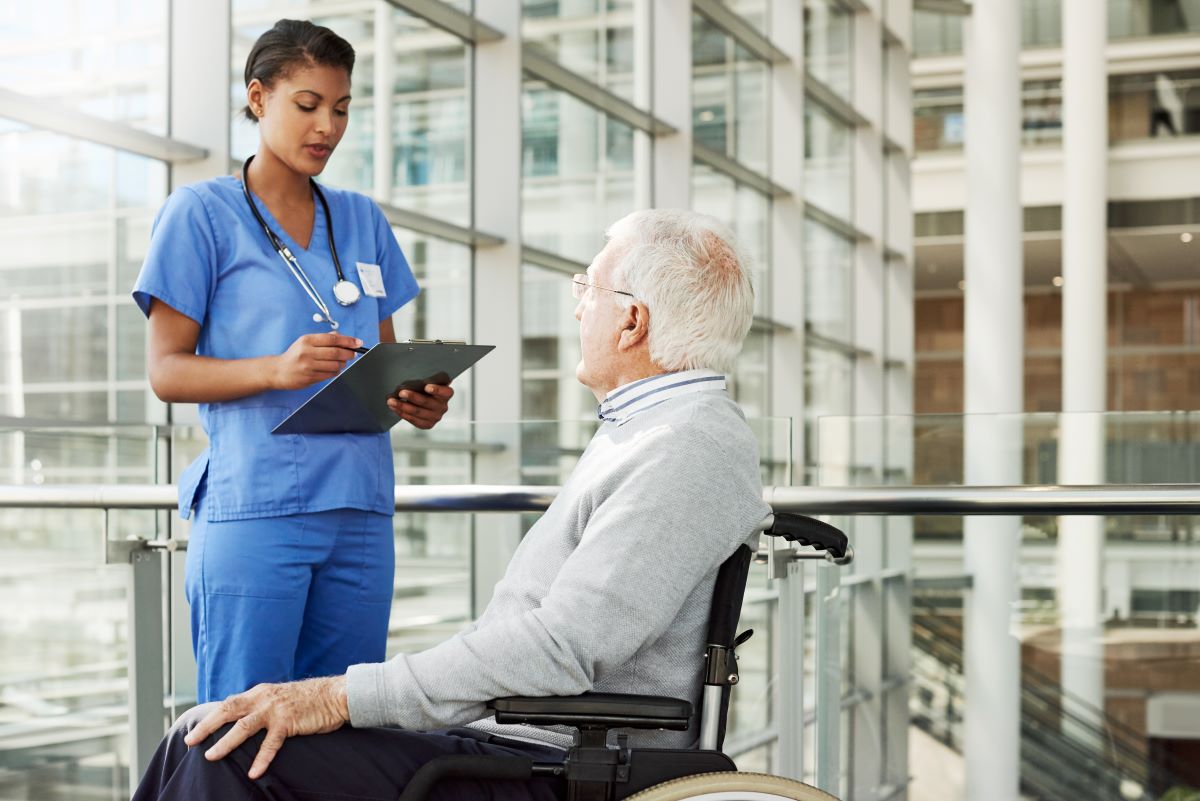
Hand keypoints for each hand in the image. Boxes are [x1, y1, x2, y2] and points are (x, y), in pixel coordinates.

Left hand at [183, 676, 348, 778]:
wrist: (334, 695)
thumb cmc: (308, 700)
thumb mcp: (279, 698)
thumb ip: (262, 706)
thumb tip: (245, 720)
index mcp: (259, 693)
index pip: (229, 703)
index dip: (212, 717)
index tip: (196, 730)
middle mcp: (263, 698)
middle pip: (229, 711)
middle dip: (208, 726)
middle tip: (191, 741)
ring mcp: (275, 710)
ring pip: (244, 727)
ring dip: (225, 742)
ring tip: (211, 756)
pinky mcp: (289, 721)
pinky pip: (271, 743)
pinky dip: (262, 758)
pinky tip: (254, 772)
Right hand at [272, 333, 361, 389]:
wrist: (279, 371)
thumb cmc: (295, 355)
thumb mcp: (306, 342)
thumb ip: (324, 338)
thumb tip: (343, 337)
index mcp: (307, 340)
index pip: (333, 339)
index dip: (348, 341)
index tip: (358, 343)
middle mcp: (307, 352)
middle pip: (336, 352)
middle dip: (349, 353)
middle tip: (353, 354)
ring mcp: (308, 366)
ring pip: (335, 365)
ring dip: (342, 364)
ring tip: (341, 362)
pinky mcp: (310, 378)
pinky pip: (330, 375)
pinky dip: (335, 372)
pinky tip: (333, 369)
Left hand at [388, 383, 453, 429]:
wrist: (424, 401)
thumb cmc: (424, 388)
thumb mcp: (426, 382)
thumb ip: (421, 383)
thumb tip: (402, 386)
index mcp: (446, 393)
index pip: (446, 392)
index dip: (437, 389)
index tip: (426, 386)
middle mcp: (443, 406)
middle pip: (427, 402)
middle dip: (413, 397)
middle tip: (401, 392)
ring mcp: (436, 417)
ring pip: (418, 412)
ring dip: (403, 406)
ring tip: (391, 401)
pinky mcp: (428, 424)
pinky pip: (414, 420)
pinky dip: (403, 413)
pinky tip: (395, 408)